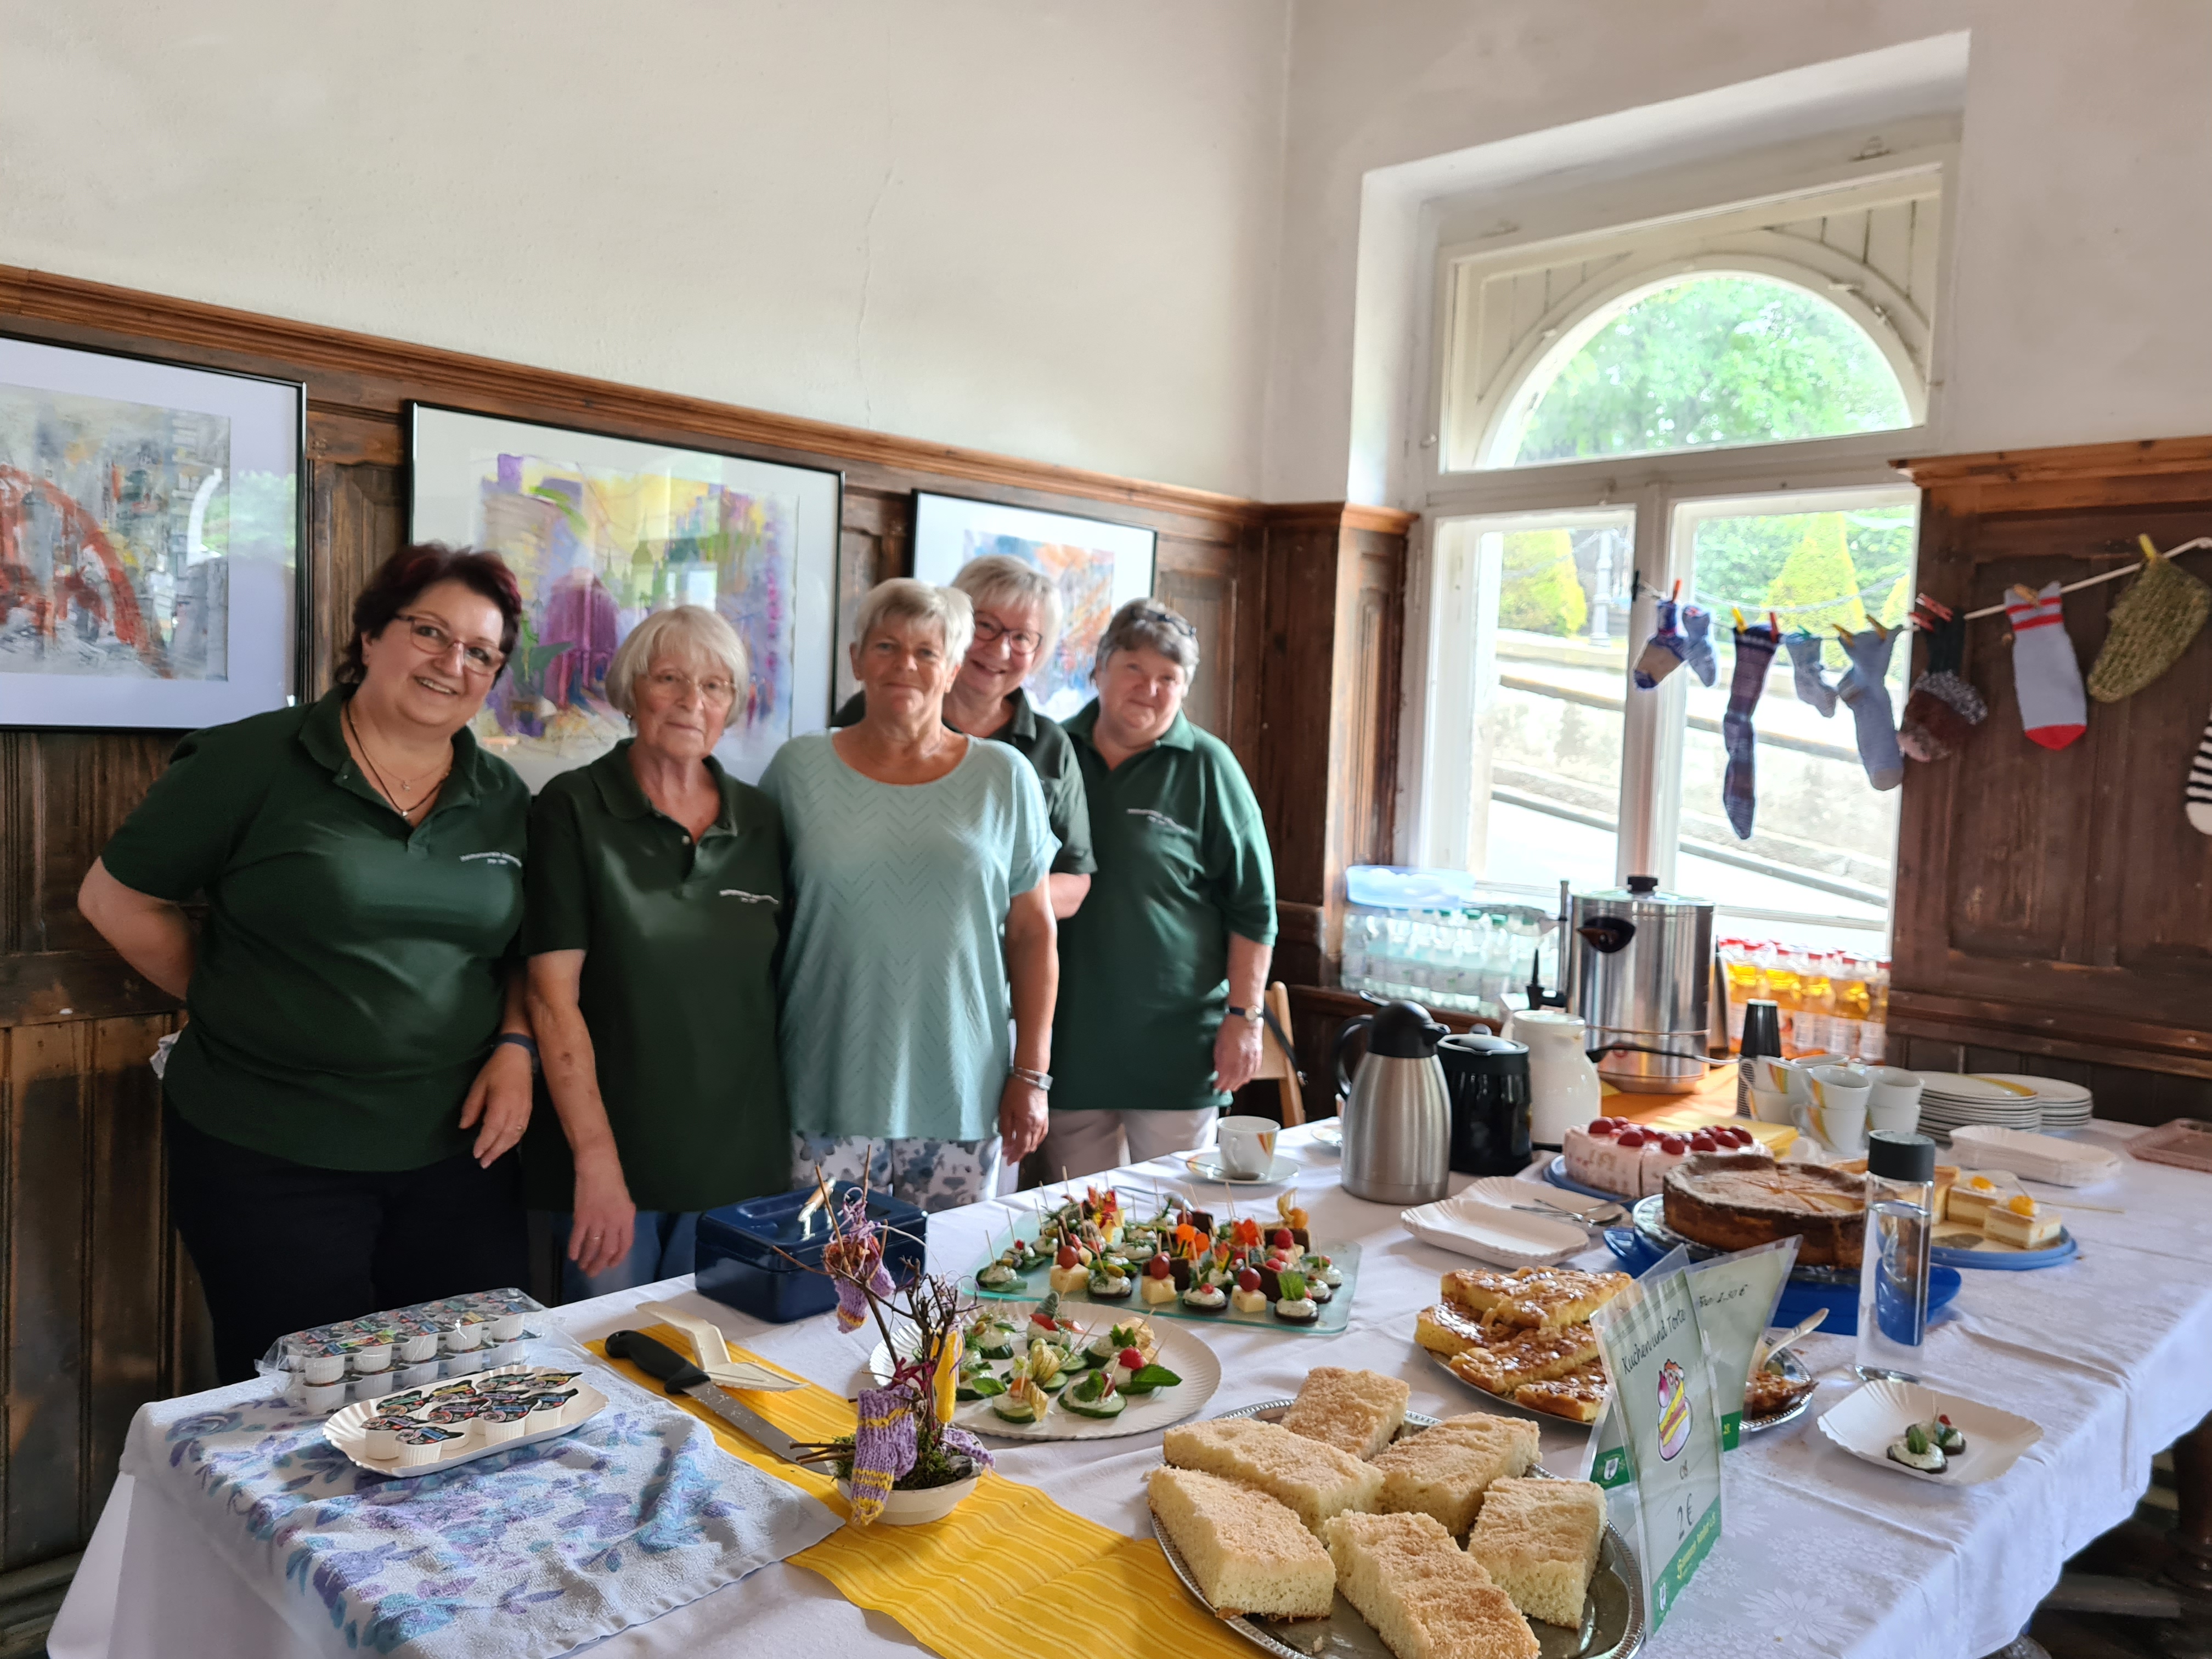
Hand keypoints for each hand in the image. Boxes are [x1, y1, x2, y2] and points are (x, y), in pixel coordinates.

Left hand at [460, 1041, 532, 1165]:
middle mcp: (515, 1110)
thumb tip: (465, 1126)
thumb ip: (472, 1108)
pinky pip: (522, 1130)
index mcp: (501, 1104)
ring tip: (492, 1158)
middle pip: (505, 1137)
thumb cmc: (495, 1069)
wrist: (519, 1056)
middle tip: (483, 1163)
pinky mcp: (529, 1110)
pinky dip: (513, 1141)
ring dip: (503, 1149)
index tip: (475, 1154)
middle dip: (494, 1151)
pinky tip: (506, 1145)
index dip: (484, 1143)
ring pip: (515, 1136)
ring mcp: (525, 1111)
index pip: (492, 1129)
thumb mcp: (478, 1086)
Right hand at [569, 1151, 637, 1278]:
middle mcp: (614, 1222)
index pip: (625, 1245)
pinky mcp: (581, 1217)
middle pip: (607, 1250)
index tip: (611, 1265)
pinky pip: (578, 1238)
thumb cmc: (613, 1182)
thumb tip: (615, 1237)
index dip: (618, 1258)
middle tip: (592, 1273)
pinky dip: (574, 1248)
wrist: (598, 1167)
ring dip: (586, 1259)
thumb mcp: (625, 1201)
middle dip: (599, 1265)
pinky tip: (572, 1256)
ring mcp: (597, 1220)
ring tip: (582, 1266)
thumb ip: (621, 1220)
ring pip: (592, 1247)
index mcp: (627, 1218)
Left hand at [999, 1077, 1048, 1161]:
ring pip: (1036, 1142)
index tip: (1007, 1160)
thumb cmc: (1015, 1091)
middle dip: (1020, 1154)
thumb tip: (1006, 1145)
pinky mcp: (1045, 1117)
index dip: (1014, 1155)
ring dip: (1027, 1149)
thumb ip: (1006, 1129)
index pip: (1021, 1146)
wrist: (1030, 1076)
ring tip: (1018, 1151)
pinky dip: (1036, 1141)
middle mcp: (1037, 1125)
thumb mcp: (1005, 1110)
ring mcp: (1043, 1121)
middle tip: (1010, 1157)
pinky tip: (1031, 1142)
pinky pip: (1042, 1135)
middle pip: (1029, 1146)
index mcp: (1026, 1124)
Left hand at [1211, 1016, 1262, 1095]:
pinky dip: (1248, 1077)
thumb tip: (1218, 1070)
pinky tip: (1244, 1080)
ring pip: (1245, 1077)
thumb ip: (1219, 1059)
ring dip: (1238, 1084)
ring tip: (1233, 1087)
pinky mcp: (1257, 1056)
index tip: (1216, 1087)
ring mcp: (1251, 1059)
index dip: (1220, 1083)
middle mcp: (1242, 1061)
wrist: (1245, 1019)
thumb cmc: (1230, 1029)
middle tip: (1223, 1090)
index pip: (1224, 1076)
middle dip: (1228, 1086)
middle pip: (1235, 1079)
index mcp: (1230, 1058)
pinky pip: (1253, 1071)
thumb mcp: (1218, 1044)